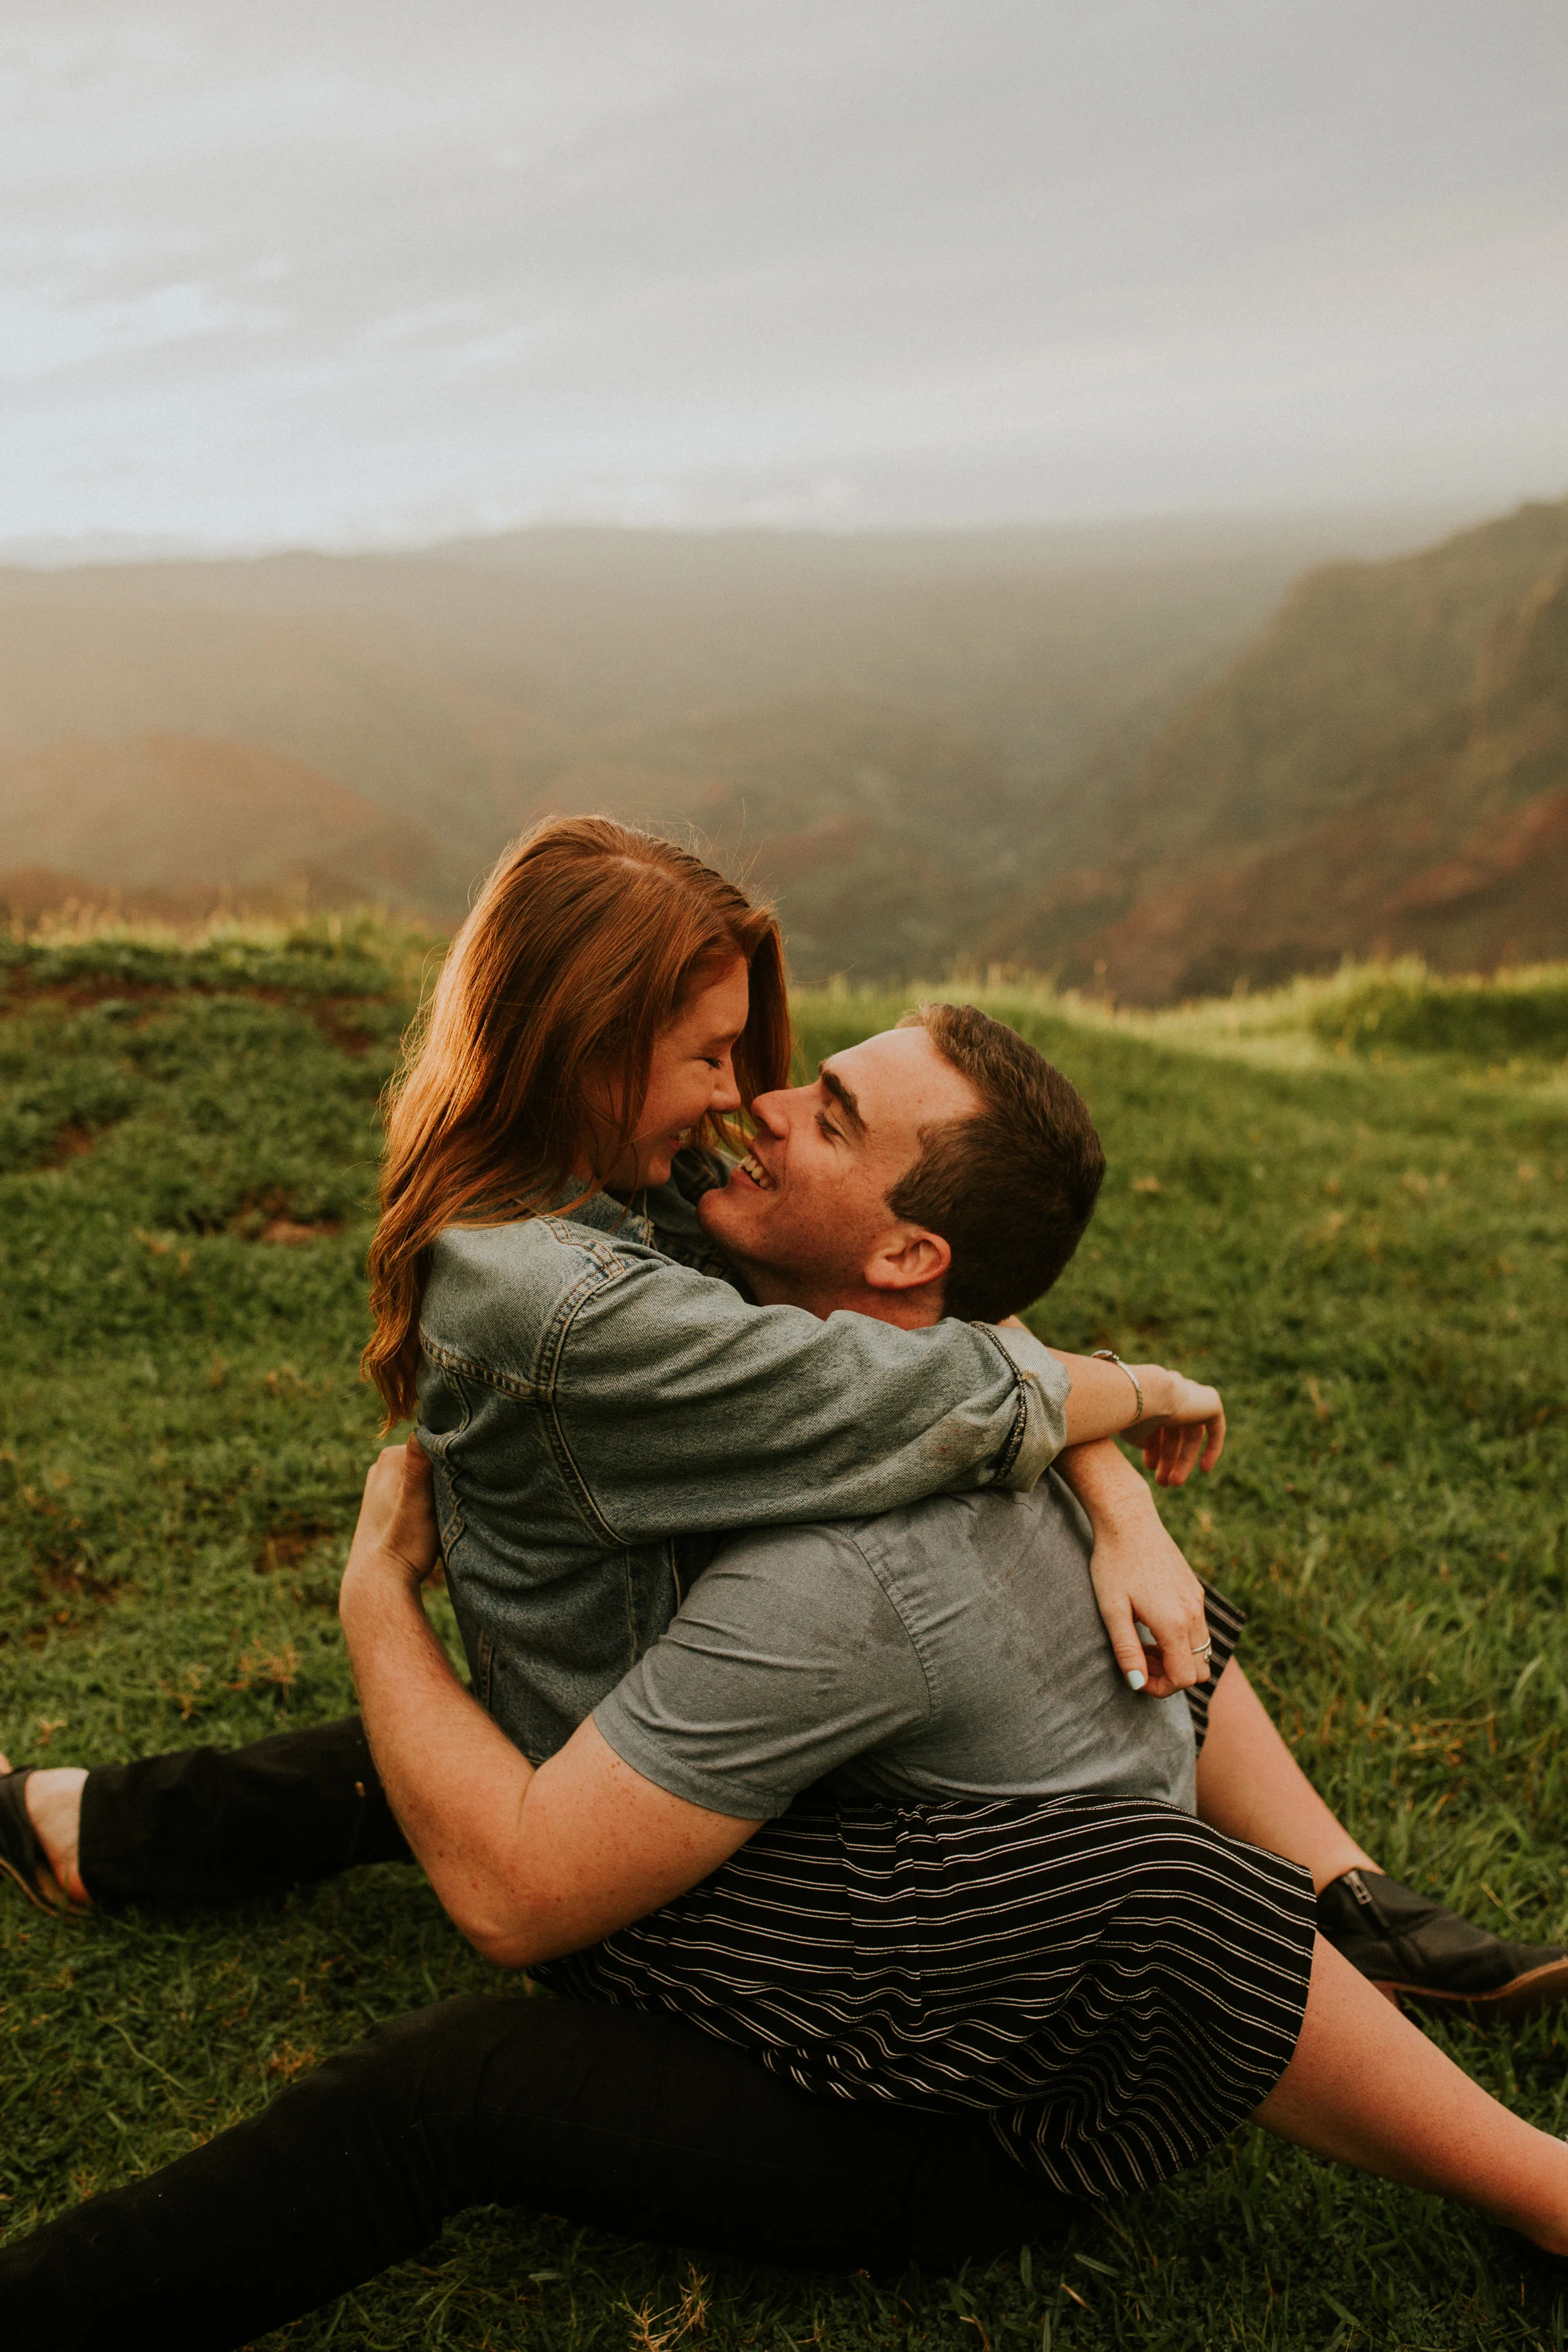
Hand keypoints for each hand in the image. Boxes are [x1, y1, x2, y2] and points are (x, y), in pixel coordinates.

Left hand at [342, 1437, 441, 1599]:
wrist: (380, 1584)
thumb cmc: (402, 1546)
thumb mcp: (416, 1505)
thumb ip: (418, 1469)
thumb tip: (420, 1433)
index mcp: (390, 1458)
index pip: (436, 1443)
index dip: (455, 1462)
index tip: (462, 1485)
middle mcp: (382, 1467)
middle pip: (430, 1460)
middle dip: (445, 1477)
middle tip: (454, 1503)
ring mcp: (382, 1486)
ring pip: (425, 1478)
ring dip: (438, 1492)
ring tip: (442, 1515)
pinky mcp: (386, 1505)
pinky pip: (417, 1493)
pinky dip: (428, 1502)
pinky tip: (431, 1521)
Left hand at [1087, 1500, 1210, 1697]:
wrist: (1128, 1521)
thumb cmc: (1113, 1564)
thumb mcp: (1112, 1610)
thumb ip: (1127, 1650)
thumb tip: (1138, 1684)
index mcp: (1174, 1623)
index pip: (1184, 1678)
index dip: (1161, 1688)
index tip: (1137, 1677)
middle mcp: (1193, 1613)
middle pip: (1200, 1670)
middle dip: (1171, 1675)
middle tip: (1140, 1659)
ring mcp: (1197, 1600)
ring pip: (1202, 1650)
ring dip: (1176, 1657)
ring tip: (1143, 1640)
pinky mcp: (1195, 1590)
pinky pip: (1199, 1629)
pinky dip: (1181, 1639)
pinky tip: (1152, 1622)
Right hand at [1124, 1369, 1224, 1486]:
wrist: (1146, 1394)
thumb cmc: (1129, 1413)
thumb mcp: (1129, 1430)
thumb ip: (1139, 1436)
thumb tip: (1147, 1445)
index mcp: (1151, 1393)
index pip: (1156, 1424)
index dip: (1153, 1448)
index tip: (1149, 1466)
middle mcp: (1171, 1391)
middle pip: (1175, 1432)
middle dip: (1168, 1458)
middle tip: (1163, 1481)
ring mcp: (1192, 1394)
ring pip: (1192, 1434)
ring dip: (1183, 1460)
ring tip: (1174, 1482)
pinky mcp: (1210, 1401)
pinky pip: (1215, 1428)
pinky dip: (1212, 1448)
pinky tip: (1204, 1469)